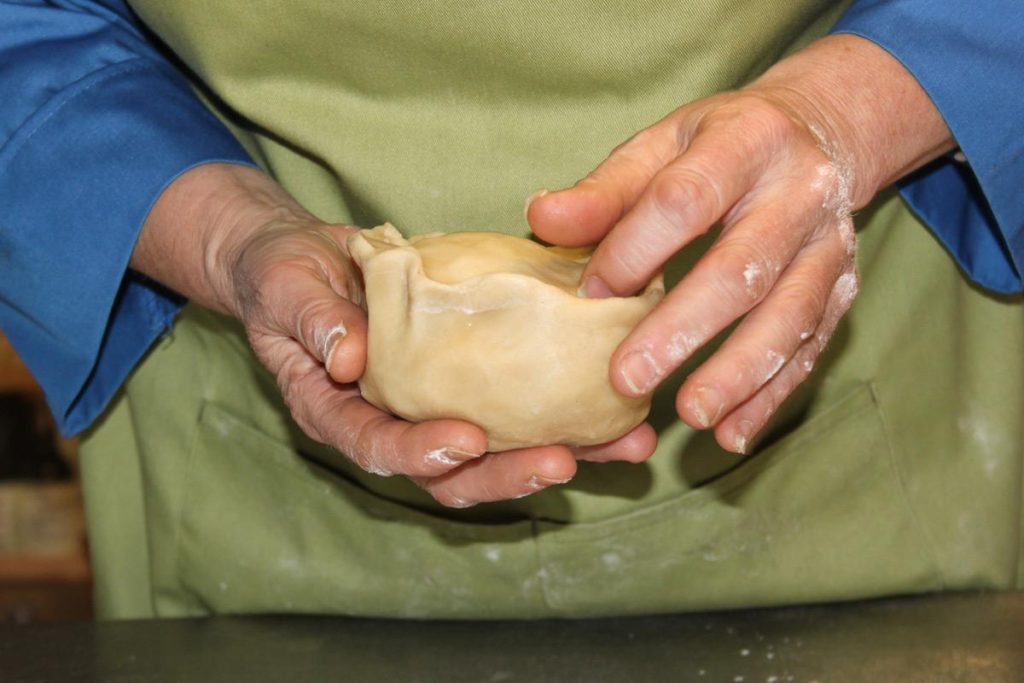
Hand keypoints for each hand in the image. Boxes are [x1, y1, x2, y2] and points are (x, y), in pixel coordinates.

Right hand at [132, 164, 655, 505]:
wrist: (310, 261)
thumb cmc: (287, 278)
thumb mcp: (287, 289)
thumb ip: (313, 320)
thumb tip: (349, 357)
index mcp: (338, 411)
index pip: (375, 446)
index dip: (420, 452)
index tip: (465, 442)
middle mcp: (392, 421)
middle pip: (448, 470)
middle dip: (505, 473)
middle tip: (560, 462)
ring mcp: (435, 405)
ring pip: (496, 449)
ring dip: (559, 452)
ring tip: (622, 448)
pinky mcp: (470, 380)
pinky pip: (517, 403)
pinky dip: (569, 412)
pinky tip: (621, 413)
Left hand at [528, 35, 954, 452]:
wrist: (820, 133)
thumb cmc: (720, 143)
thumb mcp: (662, 145)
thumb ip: (604, 190)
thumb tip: (540, 218)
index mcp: (745, 141)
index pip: (687, 199)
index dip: (635, 249)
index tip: (591, 295)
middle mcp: (799, 193)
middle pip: (743, 268)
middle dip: (684, 328)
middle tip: (628, 380)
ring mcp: (830, 245)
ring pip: (789, 316)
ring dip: (739, 373)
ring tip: (690, 415)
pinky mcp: (844, 288)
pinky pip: (810, 347)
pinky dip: (771, 395)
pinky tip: (732, 432)